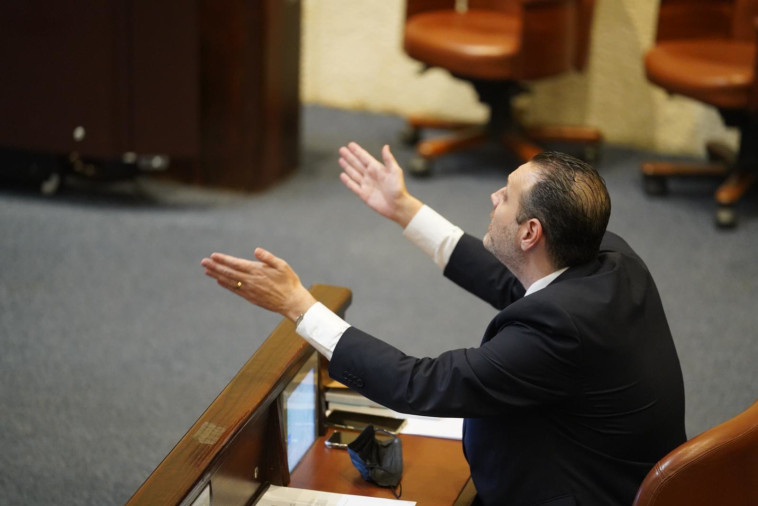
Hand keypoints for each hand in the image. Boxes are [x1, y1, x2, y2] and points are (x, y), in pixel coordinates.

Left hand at [201, 248, 316, 321]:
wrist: (292, 302)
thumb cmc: (289, 282)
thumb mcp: (282, 265)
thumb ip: (268, 257)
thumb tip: (256, 250)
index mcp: (257, 271)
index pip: (236, 264)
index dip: (223, 260)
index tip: (213, 256)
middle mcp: (250, 281)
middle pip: (229, 272)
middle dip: (215, 266)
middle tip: (203, 262)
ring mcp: (249, 290)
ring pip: (229, 281)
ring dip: (217, 275)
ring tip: (207, 270)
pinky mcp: (250, 297)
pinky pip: (235, 290)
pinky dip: (225, 285)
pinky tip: (219, 281)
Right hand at [338, 142, 421, 226]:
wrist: (397, 206)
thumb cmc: (398, 188)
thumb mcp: (395, 171)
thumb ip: (389, 159)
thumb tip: (386, 146)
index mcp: (377, 168)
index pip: (364, 157)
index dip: (357, 151)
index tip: (350, 144)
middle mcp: (370, 175)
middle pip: (357, 164)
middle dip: (349, 157)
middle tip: (341, 149)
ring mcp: (366, 185)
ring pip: (354, 173)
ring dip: (347, 166)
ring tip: (340, 159)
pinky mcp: (363, 194)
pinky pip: (353, 186)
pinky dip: (347, 181)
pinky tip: (342, 175)